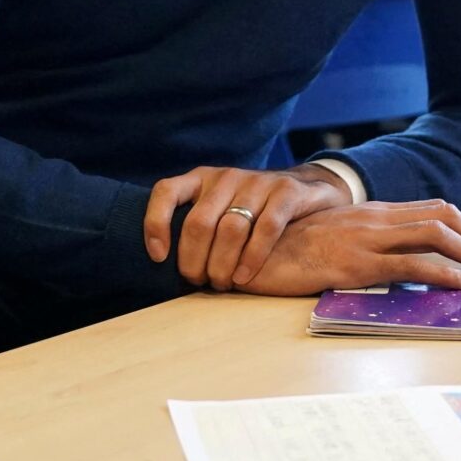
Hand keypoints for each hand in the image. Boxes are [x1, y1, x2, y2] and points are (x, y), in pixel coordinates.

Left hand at [143, 164, 352, 288]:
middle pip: (199, 222)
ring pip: (230, 228)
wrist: (305, 190)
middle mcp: (225, 177)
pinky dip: (252, 257)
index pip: (166, 192)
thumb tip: (159, 262)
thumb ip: (193, 225)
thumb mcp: (217, 207)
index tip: (159, 258)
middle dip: (193, 260)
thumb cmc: (250, 210)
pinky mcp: (285, 191)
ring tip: (222, 284)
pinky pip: (266, 228)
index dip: (155, 224)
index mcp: (200, 178)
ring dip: (222, 264)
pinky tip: (245, 276)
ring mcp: (256, 181)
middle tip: (199, 281)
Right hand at [230, 199, 460, 296]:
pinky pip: (411, 264)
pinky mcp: (355, 263)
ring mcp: (365, 238)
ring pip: (435, 235)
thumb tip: (392, 266)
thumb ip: (360, 246)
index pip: (431, 210)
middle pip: (442, 217)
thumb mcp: (329, 242)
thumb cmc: (283, 251)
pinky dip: (444, 272)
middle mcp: (373, 219)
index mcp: (369, 213)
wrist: (244, 252)